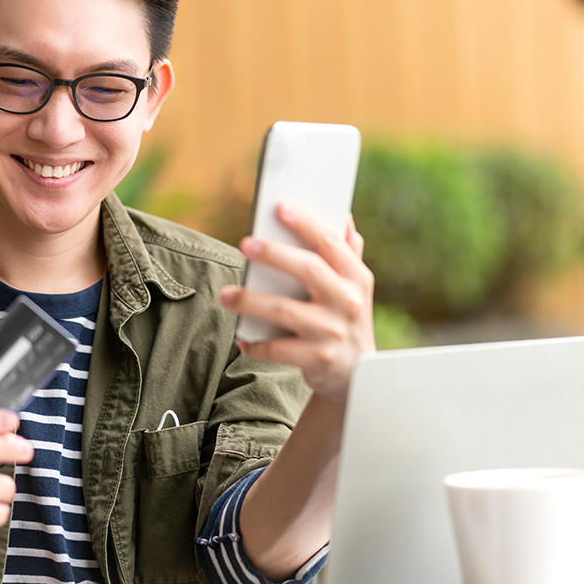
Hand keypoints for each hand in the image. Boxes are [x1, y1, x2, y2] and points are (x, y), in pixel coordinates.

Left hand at [221, 201, 375, 399]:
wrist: (358, 375)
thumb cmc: (347, 319)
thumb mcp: (356, 288)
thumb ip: (349, 253)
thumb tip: (342, 215)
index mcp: (357, 277)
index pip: (331, 243)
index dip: (306, 223)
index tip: (280, 207)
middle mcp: (348, 302)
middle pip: (308, 270)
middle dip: (274, 254)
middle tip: (244, 244)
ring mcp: (333, 332)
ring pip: (285, 310)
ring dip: (250, 301)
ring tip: (225, 295)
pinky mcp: (318, 359)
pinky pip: (278, 348)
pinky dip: (255, 343)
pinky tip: (241, 336)